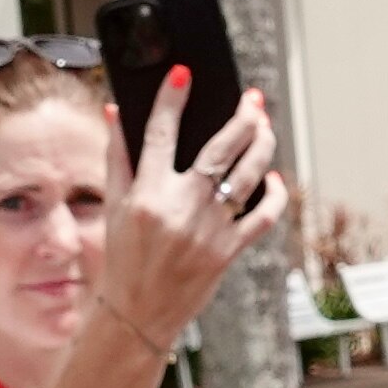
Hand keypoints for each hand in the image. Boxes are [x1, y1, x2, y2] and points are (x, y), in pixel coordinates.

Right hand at [88, 69, 291, 362]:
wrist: (138, 314)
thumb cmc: (123, 258)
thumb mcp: (113, 207)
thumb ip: (116, 157)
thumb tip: (115, 112)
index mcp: (146, 194)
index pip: (160, 133)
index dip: (171, 98)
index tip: (182, 73)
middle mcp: (180, 208)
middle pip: (221, 149)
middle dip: (243, 117)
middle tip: (251, 99)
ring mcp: (209, 230)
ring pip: (249, 175)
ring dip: (262, 144)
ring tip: (265, 125)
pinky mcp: (229, 251)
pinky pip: (263, 215)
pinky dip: (274, 193)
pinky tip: (271, 177)